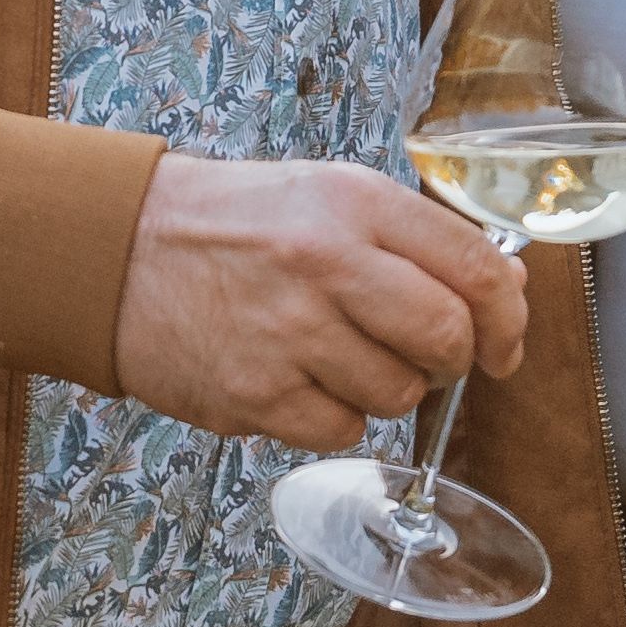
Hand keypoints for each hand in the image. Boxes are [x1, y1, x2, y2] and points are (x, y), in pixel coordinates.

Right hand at [110, 153, 523, 453]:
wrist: (116, 250)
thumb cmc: (236, 224)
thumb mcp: (330, 196)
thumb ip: (418, 239)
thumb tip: (506, 290)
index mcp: (355, 204)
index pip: (475, 269)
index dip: (509, 319)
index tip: (505, 344)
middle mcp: (326, 263)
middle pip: (447, 339)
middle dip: (453, 361)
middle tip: (427, 357)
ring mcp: (288, 333)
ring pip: (397, 395)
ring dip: (388, 388)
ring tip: (341, 356)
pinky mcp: (253, 394)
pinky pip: (340, 430)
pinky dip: (335, 416)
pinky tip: (302, 381)